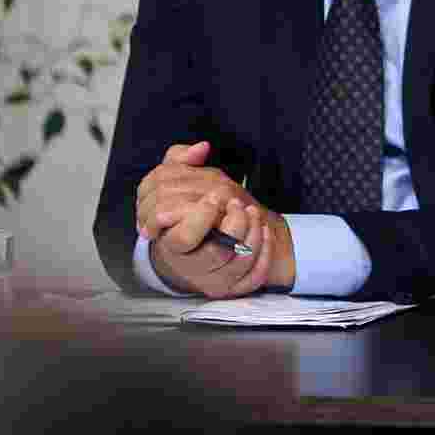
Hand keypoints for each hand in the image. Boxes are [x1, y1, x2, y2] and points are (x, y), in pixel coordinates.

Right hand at [139, 141, 294, 292]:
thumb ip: (180, 160)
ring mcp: (211, 277)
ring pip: (237, 264)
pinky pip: (252, 277)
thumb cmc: (187, 207)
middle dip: (233, 224)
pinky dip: (263, 252)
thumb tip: (200, 149)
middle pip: (213, 254)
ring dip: (252, 233)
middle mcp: (189, 264)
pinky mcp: (231, 286)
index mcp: (170, 241)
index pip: (182, 237)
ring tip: (252, 212)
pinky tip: (263, 230)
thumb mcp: (175, 180)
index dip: (202, 215)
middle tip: (236, 204)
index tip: (214, 197)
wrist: (199, 238)